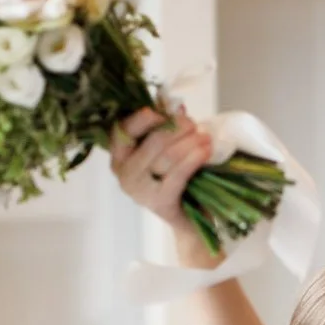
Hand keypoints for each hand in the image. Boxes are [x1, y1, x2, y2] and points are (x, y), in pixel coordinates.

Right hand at [110, 104, 220, 266]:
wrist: (189, 218)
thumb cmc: (175, 177)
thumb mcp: (166, 148)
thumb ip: (165, 128)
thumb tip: (175, 106)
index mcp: (119, 154)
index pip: (123, 129)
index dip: (145, 117)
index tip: (165, 111)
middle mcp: (122, 172)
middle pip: (152, 142)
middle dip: (176, 128)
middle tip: (193, 124)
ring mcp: (139, 190)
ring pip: (166, 157)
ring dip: (189, 142)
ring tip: (205, 137)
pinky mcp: (158, 203)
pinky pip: (177, 175)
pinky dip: (193, 159)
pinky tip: (206, 151)